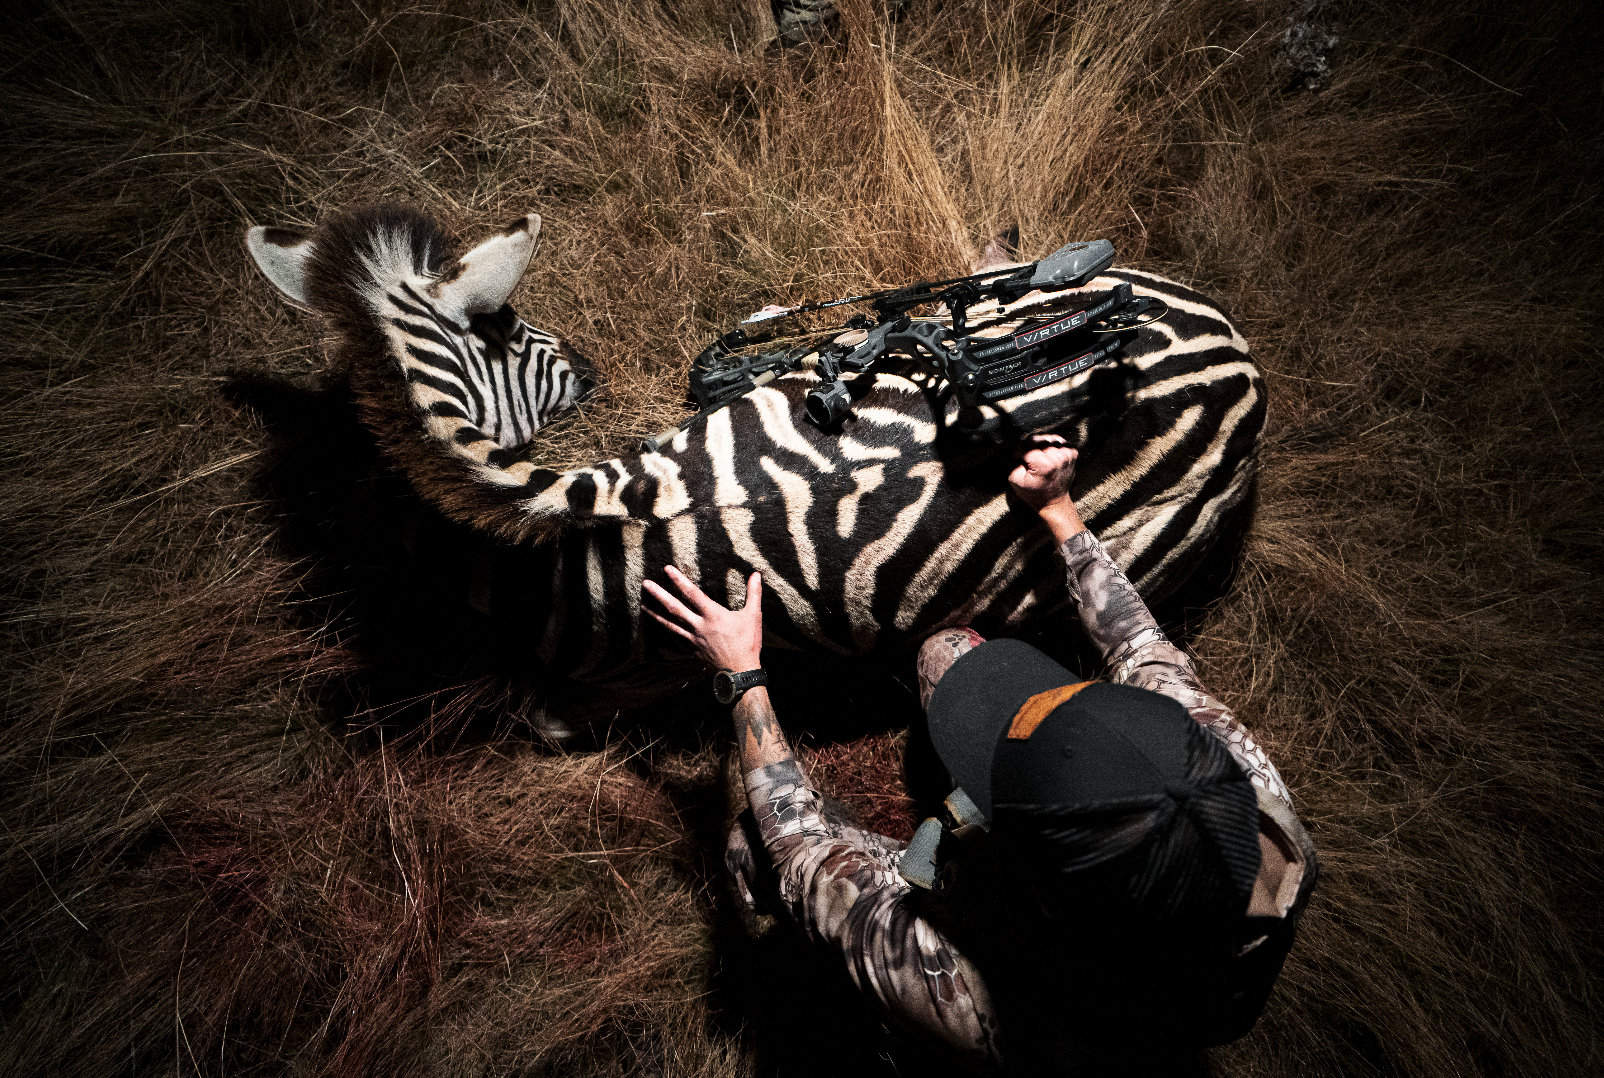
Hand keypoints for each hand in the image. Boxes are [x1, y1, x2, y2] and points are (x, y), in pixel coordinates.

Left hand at [643, 566, 763, 671]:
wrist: (740, 671)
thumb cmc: (748, 643)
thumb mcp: (753, 616)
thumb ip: (753, 593)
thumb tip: (756, 574)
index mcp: (713, 615)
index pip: (692, 593)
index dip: (679, 580)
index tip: (667, 569)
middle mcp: (699, 626)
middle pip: (674, 607)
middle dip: (658, 595)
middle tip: (645, 584)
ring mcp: (693, 639)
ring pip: (670, 624)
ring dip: (655, 614)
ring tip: (642, 605)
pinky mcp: (692, 649)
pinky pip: (675, 637)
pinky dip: (665, 630)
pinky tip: (658, 625)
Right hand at [1008, 433, 1084, 540]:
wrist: (1054, 502)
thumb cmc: (1033, 492)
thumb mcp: (1015, 480)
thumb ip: (1014, 461)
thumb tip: (1020, 447)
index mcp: (1044, 464)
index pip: (1026, 444)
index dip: (1019, 451)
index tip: (1020, 460)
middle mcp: (1058, 457)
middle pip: (1037, 438)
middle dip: (1030, 446)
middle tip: (1030, 459)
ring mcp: (1067, 454)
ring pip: (1048, 437)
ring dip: (1041, 444)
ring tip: (1040, 457)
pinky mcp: (1073, 452)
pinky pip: (1058, 440)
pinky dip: (1051, 445)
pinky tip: (1049, 455)